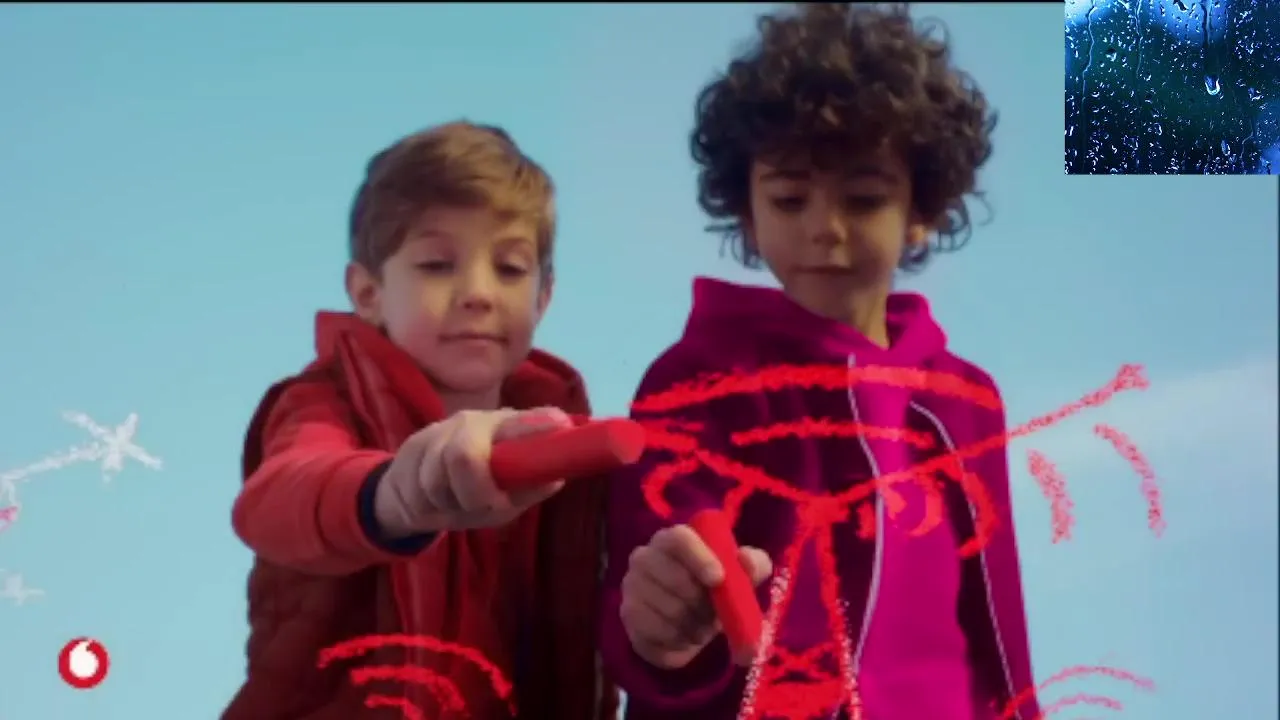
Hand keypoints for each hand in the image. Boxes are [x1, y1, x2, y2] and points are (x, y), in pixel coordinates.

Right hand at [373, 406, 572, 536]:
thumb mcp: (505, 499)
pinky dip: (426, 508)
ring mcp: (438, 431)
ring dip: (448, 506)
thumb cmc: (473, 493)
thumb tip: (555, 479)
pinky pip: (415, 490)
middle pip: (464, 456)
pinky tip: (431, 502)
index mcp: (504, 428)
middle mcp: (471, 421)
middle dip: (474, 494)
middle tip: (485, 507)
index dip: (535, 425)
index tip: (558, 427)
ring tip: (454, 505)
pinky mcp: (411, 447)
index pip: (519, 423)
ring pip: (436, 480)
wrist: (411, 489)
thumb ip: (528, 489)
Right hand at [620, 524, 772, 668]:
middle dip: (700, 601)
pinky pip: (655, 629)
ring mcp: (632, 584)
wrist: (689, 627)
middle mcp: (645, 555)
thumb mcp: (741, 577)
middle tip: (714, 614)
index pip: (678, 538)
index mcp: (673, 539)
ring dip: (693, 624)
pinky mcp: (627, 612)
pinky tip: (683, 635)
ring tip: (700, 626)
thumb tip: (746, 560)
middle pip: (671, 575)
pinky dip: (677, 637)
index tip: (718, 579)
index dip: (698, 557)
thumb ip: (752, 564)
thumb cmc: (714, 593)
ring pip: (667, 607)